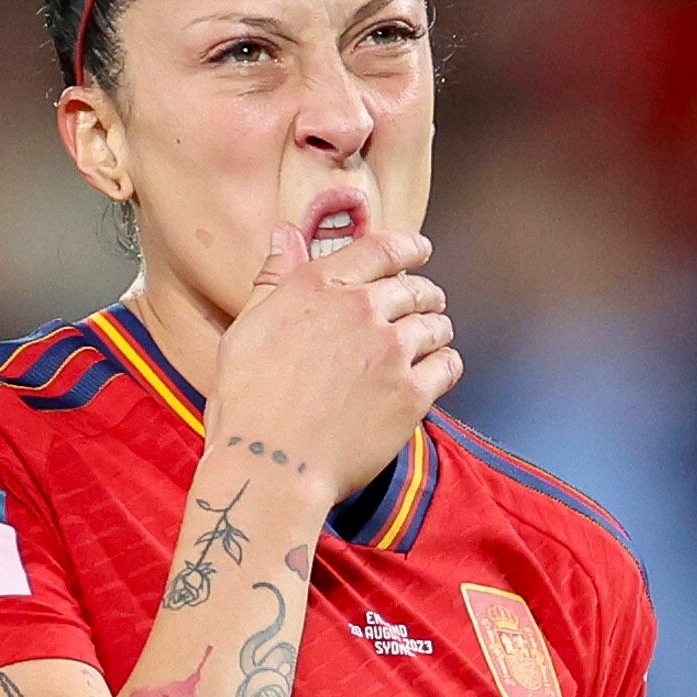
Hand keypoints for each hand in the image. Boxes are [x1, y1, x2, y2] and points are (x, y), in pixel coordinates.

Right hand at [204, 223, 458, 497]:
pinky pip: (448, 366)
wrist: (271, 463)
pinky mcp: (412, 393)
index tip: (421, 249)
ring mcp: (391, 351)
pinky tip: (437, 373)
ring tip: (431, 341)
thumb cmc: (248, 401)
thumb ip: (276, 277)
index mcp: (319, 287)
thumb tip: (285, 233)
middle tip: (427, 306)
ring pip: (436, 326)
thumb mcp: (249, 326)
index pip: (380, 249)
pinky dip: (446, 365)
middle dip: (425, 295)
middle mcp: (360, 310)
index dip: (409, 246)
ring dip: (437, 329)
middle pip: (415, 289)